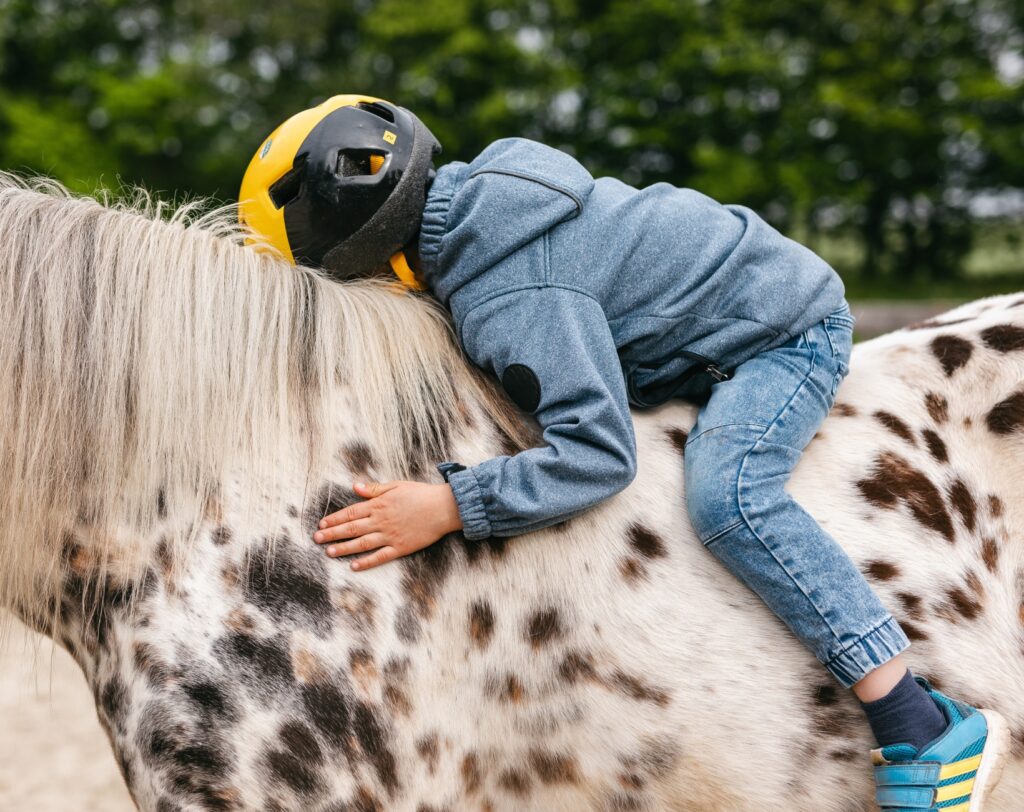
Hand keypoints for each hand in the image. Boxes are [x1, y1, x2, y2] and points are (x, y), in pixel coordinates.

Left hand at [312, 480, 462, 570]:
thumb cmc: (421, 494)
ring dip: (344, 548)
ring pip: (361, 544)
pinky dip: (366, 562)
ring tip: (329, 552)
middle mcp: (381, 521)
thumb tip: (355, 486)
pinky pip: (380, 556)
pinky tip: (354, 566)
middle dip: (332, 534)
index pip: (351, 512)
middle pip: (351, 528)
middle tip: (317, 539)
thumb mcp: (396, 486)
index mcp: (379, 505)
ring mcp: (390, 535)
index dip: (335, 519)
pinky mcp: (400, 547)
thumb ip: (374, 489)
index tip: (322, 524)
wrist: (443, 508)